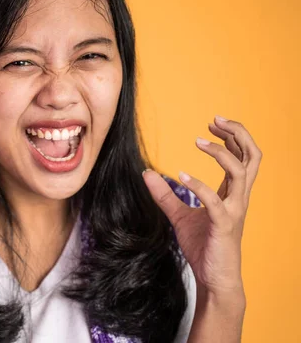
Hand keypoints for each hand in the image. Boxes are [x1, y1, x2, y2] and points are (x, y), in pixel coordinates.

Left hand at [142, 116, 261, 295]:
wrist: (213, 278)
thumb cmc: (203, 246)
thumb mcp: (179, 215)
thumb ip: (165, 194)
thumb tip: (146, 173)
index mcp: (232, 193)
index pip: (243, 156)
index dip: (232, 136)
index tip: (212, 123)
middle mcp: (238, 198)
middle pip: (253, 157)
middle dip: (238, 134)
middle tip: (215, 120)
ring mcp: (233, 211)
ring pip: (240, 173)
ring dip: (221, 154)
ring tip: (198, 142)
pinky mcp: (223, 226)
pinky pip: (216, 201)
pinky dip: (200, 186)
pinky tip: (181, 176)